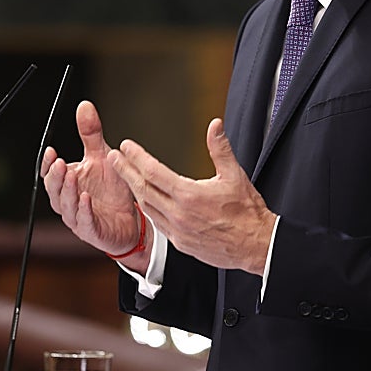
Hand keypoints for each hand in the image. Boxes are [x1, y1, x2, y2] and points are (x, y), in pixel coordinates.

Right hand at [41, 101, 144, 265]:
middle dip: (55, 177)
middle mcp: (68, 201)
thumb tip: (84, 105)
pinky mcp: (92, 231)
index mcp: (67, 183)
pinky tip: (86, 198)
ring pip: (66, 206)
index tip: (51, 152)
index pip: (49, 174)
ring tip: (72, 177)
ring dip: (67, 192)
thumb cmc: (112, 190)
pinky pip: (84, 221)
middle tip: (60, 163)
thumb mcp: (102, 156)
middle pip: (53, 190)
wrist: (130, 220)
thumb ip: (91, 134)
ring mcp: (78, 218)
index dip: (47, 164)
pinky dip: (83, 210)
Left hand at [108, 118, 276, 274]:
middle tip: (114, 158)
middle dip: (126, 171)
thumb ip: (220, 148)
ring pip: (147, 208)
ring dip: (135, 190)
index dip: (137, 157)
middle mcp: (179, 215)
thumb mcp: (235, 175)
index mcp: (189, 195)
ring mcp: (178, 232)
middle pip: (143, 189)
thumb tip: (214, 125)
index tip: (126, 146)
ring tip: (126, 176)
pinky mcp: (181, 244)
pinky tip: (146, 201)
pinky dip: (148, 209)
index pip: (154, 172)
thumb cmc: (248, 211)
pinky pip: (158, 224)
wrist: (256, 246)